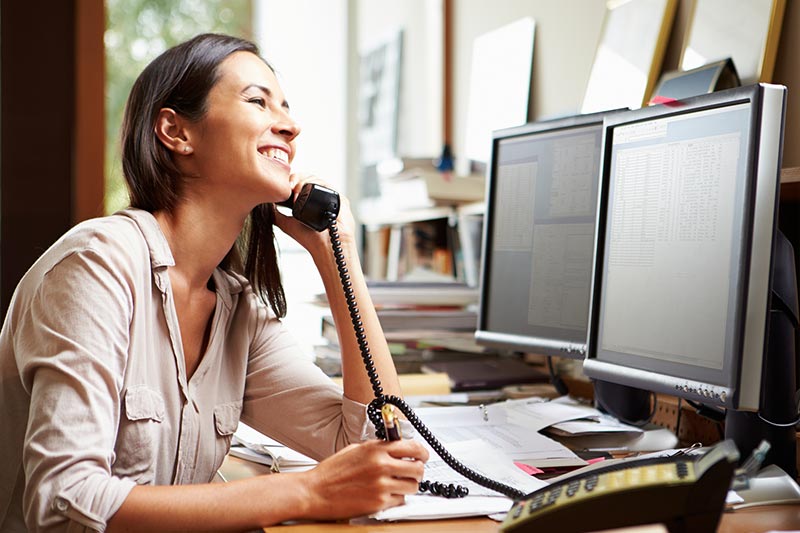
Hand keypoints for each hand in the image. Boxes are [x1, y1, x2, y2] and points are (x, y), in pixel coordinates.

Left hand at [273, 174, 356, 255]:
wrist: (325, 247)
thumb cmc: (310, 239)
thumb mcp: (286, 223)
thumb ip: (275, 213)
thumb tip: (264, 203)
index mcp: (308, 200)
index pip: (298, 182)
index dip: (290, 180)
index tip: (280, 183)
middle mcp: (319, 197)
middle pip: (306, 177)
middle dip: (295, 178)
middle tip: (288, 185)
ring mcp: (329, 196)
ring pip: (315, 178)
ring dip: (303, 180)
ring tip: (294, 189)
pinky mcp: (339, 198)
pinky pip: (327, 185)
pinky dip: (316, 183)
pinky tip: (306, 190)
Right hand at [297, 439, 428, 519]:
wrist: (315, 491)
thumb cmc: (331, 472)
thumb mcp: (356, 450)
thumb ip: (378, 448)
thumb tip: (397, 447)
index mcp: (376, 449)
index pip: (413, 447)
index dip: (422, 453)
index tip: (423, 456)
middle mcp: (381, 466)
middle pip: (418, 468)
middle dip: (417, 470)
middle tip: (412, 472)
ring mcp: (381, 485)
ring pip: (412, 486)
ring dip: (408, 485)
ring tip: (396, 484)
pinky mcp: (379, 503)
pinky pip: (399, 500)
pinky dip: (395, 498)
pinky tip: (384, 494)